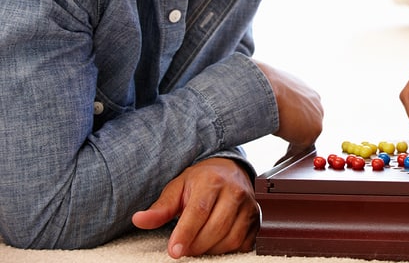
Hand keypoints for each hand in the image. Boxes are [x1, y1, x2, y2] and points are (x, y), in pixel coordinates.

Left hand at [131, 157, 258, 257]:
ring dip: (210, 249)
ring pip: (230, 239)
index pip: (199, 211)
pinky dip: (227, 250)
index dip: (185, 234)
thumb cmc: (201, 181)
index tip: (174, 251)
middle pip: (215, 228)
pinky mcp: (257, 219)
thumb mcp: (177, 188)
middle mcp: (235, 192)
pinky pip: (243, 243)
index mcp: (212, 181)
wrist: (230, 171)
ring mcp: (249, 206)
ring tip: (198, 244)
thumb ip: (160, 207)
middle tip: (182, 248)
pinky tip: (215, 243)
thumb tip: (139, 220)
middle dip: (195, 245)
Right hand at [255, 61, 323, 155]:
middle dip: (298, 135)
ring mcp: (316, 120)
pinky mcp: (309, 135)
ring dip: (293, 148)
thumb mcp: (275, 87)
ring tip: (281, 159)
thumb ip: (278, 95)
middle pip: (308, 126)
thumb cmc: (265, 83)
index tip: (289, 129)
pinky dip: (288, 158)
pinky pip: (298, 151)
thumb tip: (262, 94)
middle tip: (286, 144)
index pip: (306, 112)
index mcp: (309, 93)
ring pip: (304, 139)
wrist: (267, 87)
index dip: (297, 122)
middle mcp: (316, 105)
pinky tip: (278, 163)